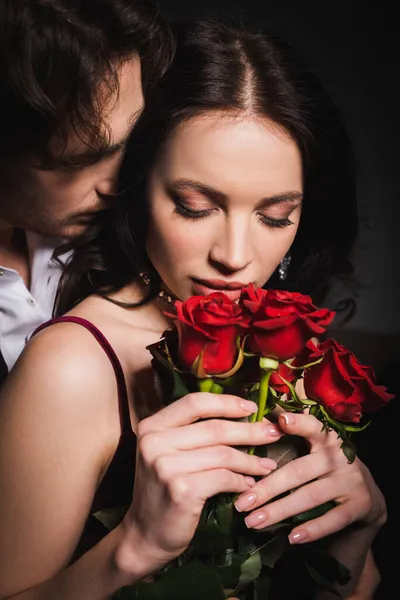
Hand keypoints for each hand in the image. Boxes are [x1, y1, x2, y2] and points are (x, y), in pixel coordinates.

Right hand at [119, 393, 280, 574]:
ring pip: (223, 454)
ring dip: (251, 460)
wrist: (144, 535)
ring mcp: (166, 466)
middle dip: (250, 431)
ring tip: (267, 465)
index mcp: (152, 426)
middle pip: (214, 428)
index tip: (251, 408)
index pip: (195, 403)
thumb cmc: (163, 489)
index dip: (226, 403)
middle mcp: (155, 442)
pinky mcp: (181, 490)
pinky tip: (249, 484)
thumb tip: (241, 414)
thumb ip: (191, 432)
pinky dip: (241, 481)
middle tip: (273, 434)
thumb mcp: (166, 453)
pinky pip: (224, 478)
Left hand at [234, 411, 386, 542]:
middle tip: (241, 504)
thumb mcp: (315, 447)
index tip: (281, 420)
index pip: (312, 427)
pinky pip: (333, 519)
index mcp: (326, 437)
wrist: (367, 497)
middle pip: (298, 471)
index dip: (298, 423)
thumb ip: (293, 434)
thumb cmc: (326, 468)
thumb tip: (258, 418)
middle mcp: (340, 456)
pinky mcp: (360, 504)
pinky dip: (312, 529)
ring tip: (254, 522)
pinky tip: (292, 537)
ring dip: (279, 511)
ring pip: (310, 496)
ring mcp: (352, 480)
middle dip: (267, 488)